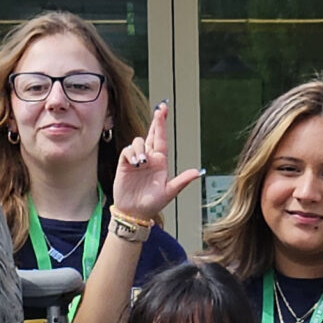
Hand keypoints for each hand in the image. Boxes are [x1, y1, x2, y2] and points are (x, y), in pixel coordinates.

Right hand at [110, 102, 205, 221]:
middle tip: (160, 109)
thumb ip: (182, 181)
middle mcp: (149, 158)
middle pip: (151, 135)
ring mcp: (136, 160)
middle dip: (156, 122)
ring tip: (141, 163)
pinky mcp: (125, 164)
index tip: (163, 110)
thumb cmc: (152, 203)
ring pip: (138, 142)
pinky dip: (131, 154)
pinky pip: (127, 151)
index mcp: (160, 161)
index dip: (162, 124)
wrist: (134, 213)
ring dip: (140, 149)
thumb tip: (197, 172)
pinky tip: (135, 164)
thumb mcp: (169, 192)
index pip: (162, 139)